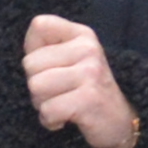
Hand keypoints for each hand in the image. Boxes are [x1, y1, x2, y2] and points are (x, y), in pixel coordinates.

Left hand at [23, 12, 138, 147]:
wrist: (118, 122)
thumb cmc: (85, 91)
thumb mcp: (70, 61)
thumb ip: (47, 49)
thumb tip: (28, 51)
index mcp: (82, 35)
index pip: (40, 25)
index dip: (33, 49)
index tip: (51, 66)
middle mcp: (88, 49)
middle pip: (30, 63)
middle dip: (37, 85)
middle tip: (60, 93)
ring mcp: (90, 73)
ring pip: (35, 87)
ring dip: (42, 104)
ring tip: (62, 105)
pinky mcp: (89, 99)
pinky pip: (47, 110)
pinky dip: (50, 121)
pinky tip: (65, 119)